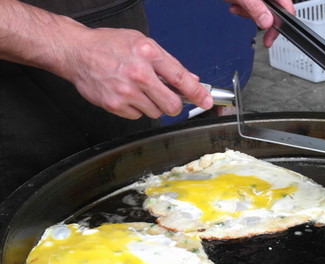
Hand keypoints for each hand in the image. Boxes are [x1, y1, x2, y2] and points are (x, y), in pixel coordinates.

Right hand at [0, 0, 211, 119]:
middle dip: (173, 104)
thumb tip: (190, 80)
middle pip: (171, 104)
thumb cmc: (108, 45)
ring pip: (155, 113)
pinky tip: (127, 94)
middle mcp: (138, 73)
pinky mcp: (115, 104)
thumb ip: (167, 63)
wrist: (76, 52)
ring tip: (139, 90)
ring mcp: (126, 91)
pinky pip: (137, 116)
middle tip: (167, 98)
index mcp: (148, 54)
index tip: (206, 101)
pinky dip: (136, 109)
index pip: (181, 79)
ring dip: (153, 105)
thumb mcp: (141, 44)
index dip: (197, 93)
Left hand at [225, 0, 294, 47]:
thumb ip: (255, 8)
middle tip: (246, 15)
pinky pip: (252, 5)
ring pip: (261, 10)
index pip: (285, 8)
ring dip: (246, 11)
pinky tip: (235, 3)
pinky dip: (242, 7)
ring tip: (236, 5)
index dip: (278, 25)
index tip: (269, 37)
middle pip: (272, 11)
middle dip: (256, 16)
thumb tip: (266, 22)